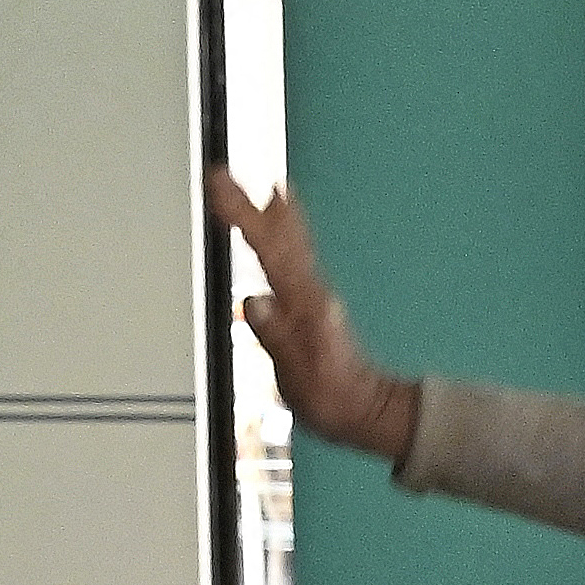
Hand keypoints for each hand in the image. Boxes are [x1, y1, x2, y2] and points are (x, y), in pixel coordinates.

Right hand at [209, 170, 425, 464]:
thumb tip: (254, 300)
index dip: (242, 218)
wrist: (365, 411)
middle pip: (278, 238)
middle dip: (249, 205)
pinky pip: (296, 252)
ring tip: (254, 178)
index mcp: (303, 305)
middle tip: (222, 173)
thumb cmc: (332, 400)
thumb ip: (278, 338)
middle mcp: (310, 291)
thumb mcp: (301, 379)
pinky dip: (286, 225)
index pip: (268, 252)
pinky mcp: (312, 301)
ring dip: (271, 209)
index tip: (219, 188)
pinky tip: (280, 212)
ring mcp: (312, 293)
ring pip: (291, 240)